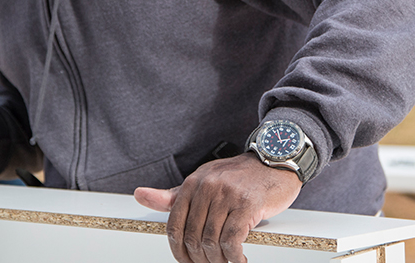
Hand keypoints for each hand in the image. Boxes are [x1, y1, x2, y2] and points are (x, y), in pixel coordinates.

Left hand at [134, 153, 302, 262]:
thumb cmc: (240, 176)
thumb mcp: (204, 180)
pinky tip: (239, 260)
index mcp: (193, 183)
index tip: (187, 262)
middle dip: (199, 260)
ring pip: (211, 241)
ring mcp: (227, 195)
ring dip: (217, 261)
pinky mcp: (247, 205)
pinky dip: (234, 257)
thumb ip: (174, 195)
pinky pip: (232, 240)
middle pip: (193, 237)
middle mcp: (207, 187)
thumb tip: (140, 195)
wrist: (275, 161)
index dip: (179, 251)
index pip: (175, 226)